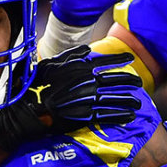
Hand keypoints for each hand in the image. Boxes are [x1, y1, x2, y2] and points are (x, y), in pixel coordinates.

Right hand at [0, 45, 141, 150]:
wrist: (28, 111)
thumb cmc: (35, 87)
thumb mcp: (48, 65)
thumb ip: (69, 56)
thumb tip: (86, 49)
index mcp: (77, 68)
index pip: (103, 60)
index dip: (118, 59)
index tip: (130, 58)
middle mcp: (85, 82)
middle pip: (113, 79)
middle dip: (128, 80)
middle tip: (138, 81)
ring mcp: (86, 100)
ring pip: (114, 98)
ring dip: (128, 99)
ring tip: (138, 100)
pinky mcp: (85, 117)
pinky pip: (108, 115)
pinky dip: (120, 114)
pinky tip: (130, 114)